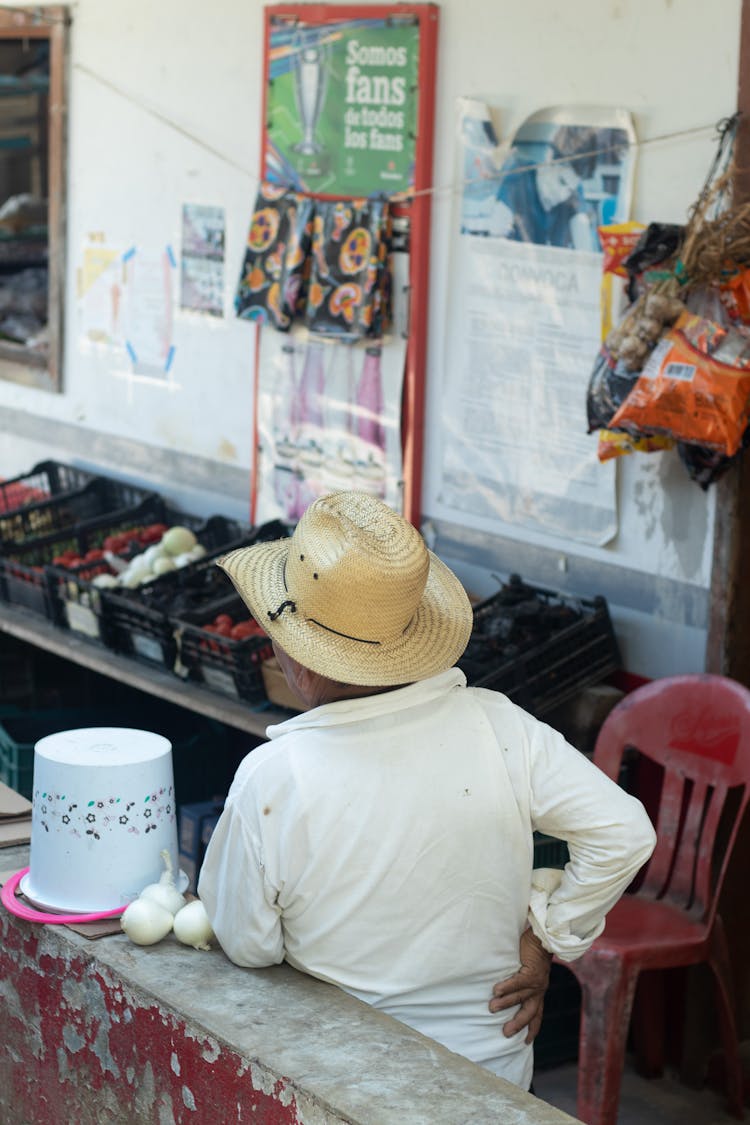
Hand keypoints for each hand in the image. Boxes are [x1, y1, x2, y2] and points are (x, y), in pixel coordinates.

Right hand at [489, 927, 551, 1043]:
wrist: (542, 937)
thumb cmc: (532, 953)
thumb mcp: (529, 972)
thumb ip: (521, 984)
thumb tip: (503, 992)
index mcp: (539, 992)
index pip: (537, 1014)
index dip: (532, 1029)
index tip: (525, 1042)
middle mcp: (539, 990)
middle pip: (530, 1013)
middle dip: (518, 1024)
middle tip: (505, 1033)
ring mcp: (536, 982)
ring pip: (520, 997)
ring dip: (506, 1004)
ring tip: (492, 1008)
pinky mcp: (531, 972)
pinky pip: (518, 983)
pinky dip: (507, 987)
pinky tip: (496, 991)